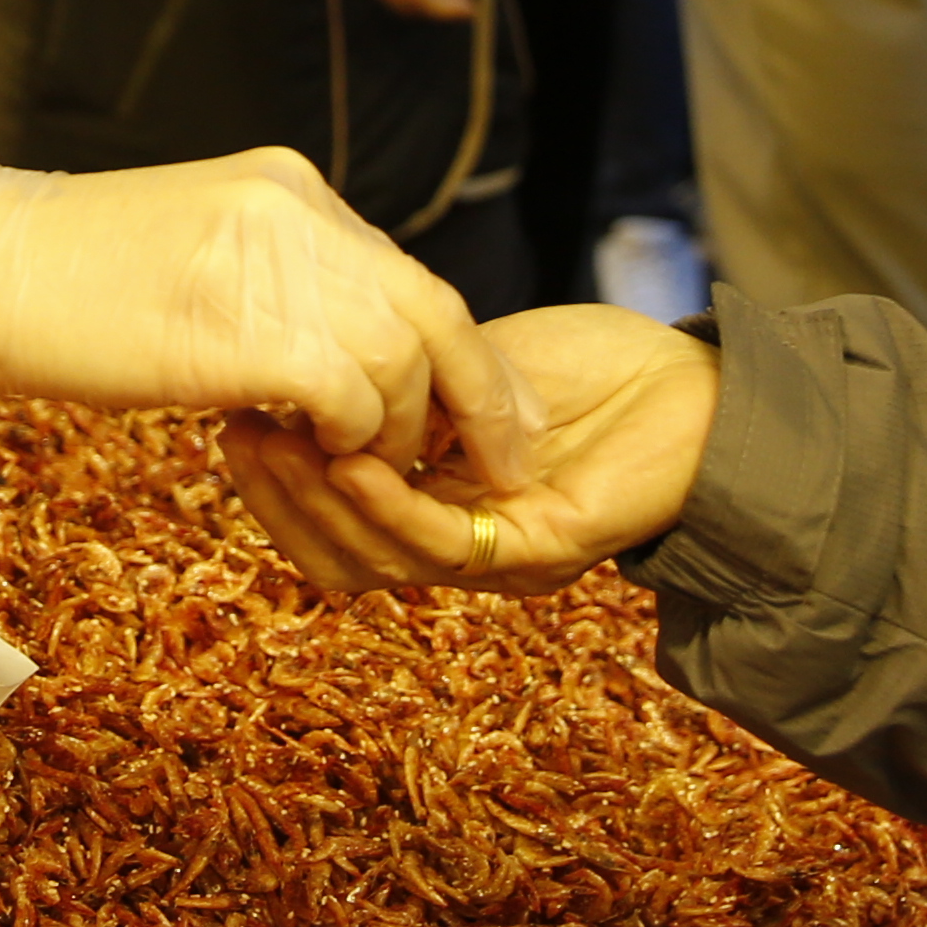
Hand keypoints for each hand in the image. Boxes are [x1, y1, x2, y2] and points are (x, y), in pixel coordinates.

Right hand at [0, 132, 542, 487]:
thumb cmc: (50, 282)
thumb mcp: (182, 257)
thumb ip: (262, 285)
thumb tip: (318, 364)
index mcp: (286, 188)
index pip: (405, 274)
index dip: (446, 355)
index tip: (467, 418)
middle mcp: (297, 211)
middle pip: (435, 309)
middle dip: (474, 400)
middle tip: (493, 472)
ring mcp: (275, 264)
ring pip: (404, 361)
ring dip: (392, 435)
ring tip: (353, 472)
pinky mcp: (246, 331)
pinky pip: (352, 399)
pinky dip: (347, 444)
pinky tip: (300, 460)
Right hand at [214, 304, 717, 599]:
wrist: (696, 382)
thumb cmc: (592, 371)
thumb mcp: (463, 365)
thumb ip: (392, 386)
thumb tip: (301, 371)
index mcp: (436, 510)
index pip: (332, 527)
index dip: (275, 486)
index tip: (231, 422)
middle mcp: (463, 548)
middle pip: (342, 557)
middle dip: (279, 500)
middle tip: (236, 432)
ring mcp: (501, 560)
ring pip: (381, 560)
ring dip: (319, 505)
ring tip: (276, 441)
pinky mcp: (543, 550)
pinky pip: (445, 543)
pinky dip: (388, 508)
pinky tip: (347, 460)